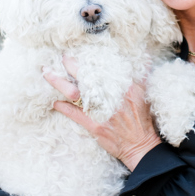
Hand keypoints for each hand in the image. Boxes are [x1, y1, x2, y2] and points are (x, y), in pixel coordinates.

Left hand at [44, 57, 161, 170]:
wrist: (140, 144)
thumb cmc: (142, 119)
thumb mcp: (145, 93)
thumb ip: (143, 74)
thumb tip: (146, 55)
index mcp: (123, 86)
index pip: (102, 67)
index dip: (89, 58)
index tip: (79, 51)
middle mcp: (109, 96)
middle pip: (84, 76)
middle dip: (70, 64)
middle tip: (61, 57)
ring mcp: (100, 111)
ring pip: (74, 93)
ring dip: (58, 82)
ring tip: (47, 74)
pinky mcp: (94, 125)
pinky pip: (73, 114)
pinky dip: (62, 107)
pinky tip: (55, 102)